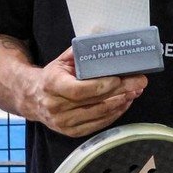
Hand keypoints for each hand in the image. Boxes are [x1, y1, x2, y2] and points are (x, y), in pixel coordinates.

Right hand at [25, 47, 146, 137]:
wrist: (33, 98)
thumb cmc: (52, 76)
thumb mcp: (61, 60)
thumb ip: (80, 52)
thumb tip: (103, 40)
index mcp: (52, 85)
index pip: (80, 90)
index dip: (102, 86)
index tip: (119, 78)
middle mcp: (56, 107)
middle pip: (95, 101)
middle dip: (121, 91)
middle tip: (139, 82)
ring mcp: (64, 122)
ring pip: (99, 115)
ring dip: (121, 102)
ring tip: (136, 91)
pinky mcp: (71, 132)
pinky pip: (98, 124)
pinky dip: (114, 114)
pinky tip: (124, 103)